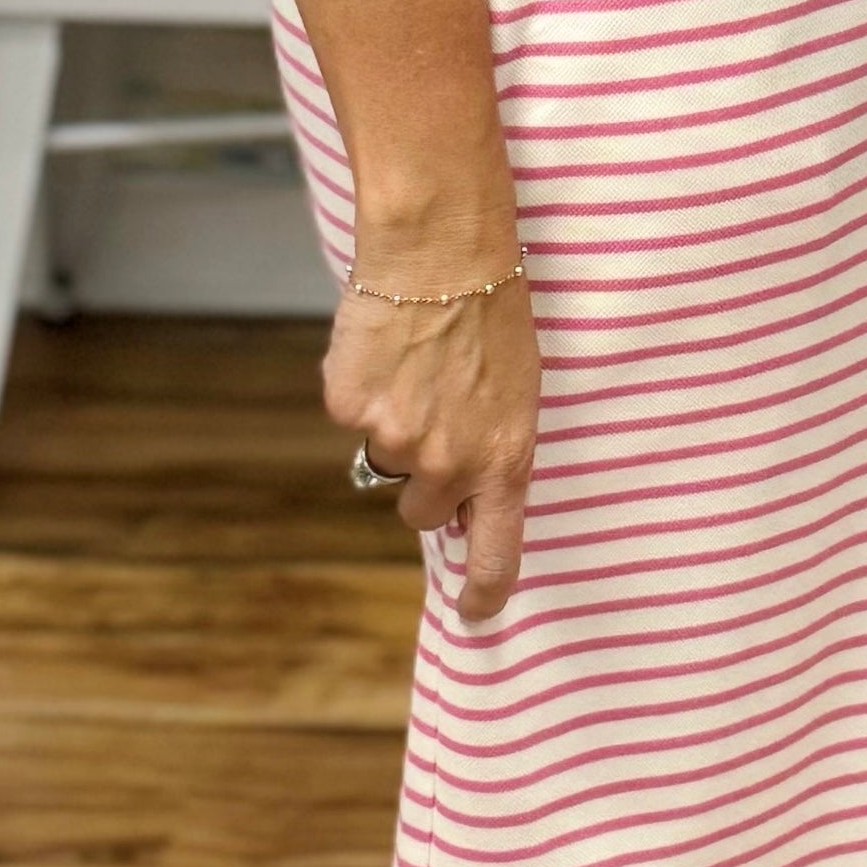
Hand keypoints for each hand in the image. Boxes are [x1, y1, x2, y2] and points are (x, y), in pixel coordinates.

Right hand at [325, 273, 537, 623]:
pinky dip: (362, 390)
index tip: (476, 613)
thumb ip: (493, 451)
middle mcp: (448, 463)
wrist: (441, 253)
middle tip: (435, 418)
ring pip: (383, 460)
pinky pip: (351, 416)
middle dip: (424, 480)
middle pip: (421, 510)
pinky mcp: (349, 409)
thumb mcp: (517, 394)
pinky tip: (385, 348)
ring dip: (393, 427)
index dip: (483, 593)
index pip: (495, 554)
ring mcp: (394, 439)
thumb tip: (461, 496)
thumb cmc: (493, 313)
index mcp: (505, 462)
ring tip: (415, 368)